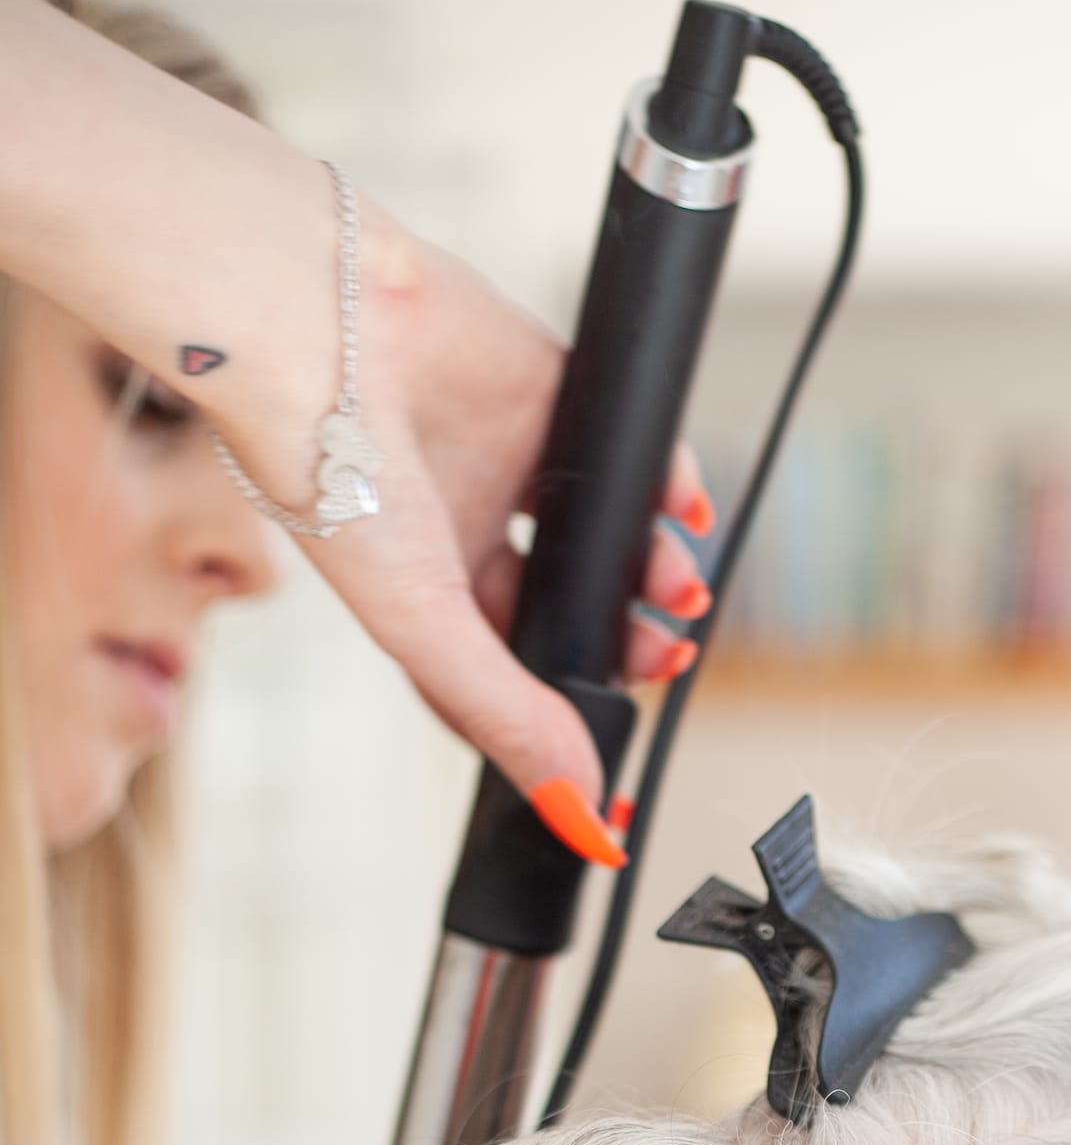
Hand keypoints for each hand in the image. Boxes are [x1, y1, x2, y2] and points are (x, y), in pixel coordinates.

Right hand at [215, 205, 712, 837]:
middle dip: (625, 645)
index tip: (618, 773)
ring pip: (605, 536)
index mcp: (426, 598)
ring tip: (678, 593)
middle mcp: (467, 536)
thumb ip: (509, 719)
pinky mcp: (545, 392)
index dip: (565, 727)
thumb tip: (579, 815)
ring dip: (652, 574)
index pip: (512, 679)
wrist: (313, 328)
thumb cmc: (327, 470)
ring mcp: (507, 464)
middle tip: (663, 656)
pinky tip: (684, 517)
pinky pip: (625, 449)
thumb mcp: (425, 627)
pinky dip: (665, 486)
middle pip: (570, 611)